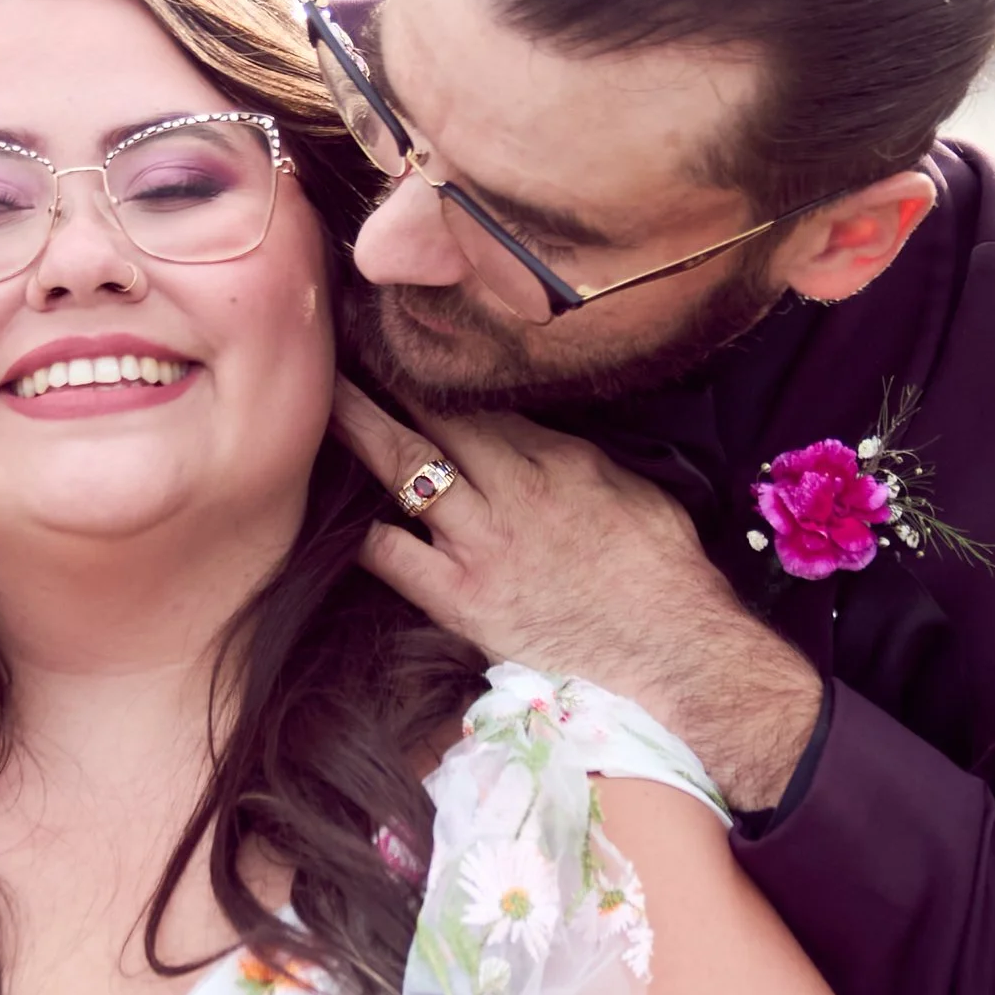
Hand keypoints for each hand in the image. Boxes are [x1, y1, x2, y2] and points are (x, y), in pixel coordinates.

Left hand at [331, 380, 822, 810]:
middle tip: (334, 341)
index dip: (432, 368)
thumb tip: (542, 436)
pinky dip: (364, 535)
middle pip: (432, 414)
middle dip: (381, 374)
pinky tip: (335, 520)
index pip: (479, 398)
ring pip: (403, 467)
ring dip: (357, 430)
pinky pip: (393, 557)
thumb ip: (578, 456)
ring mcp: (482, 542)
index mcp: (557, 455)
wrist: (677, 653)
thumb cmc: (666, 575)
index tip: (397, 342)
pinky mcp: (464, 600)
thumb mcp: (633, 489)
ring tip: (316, 405)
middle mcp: (513, 486)